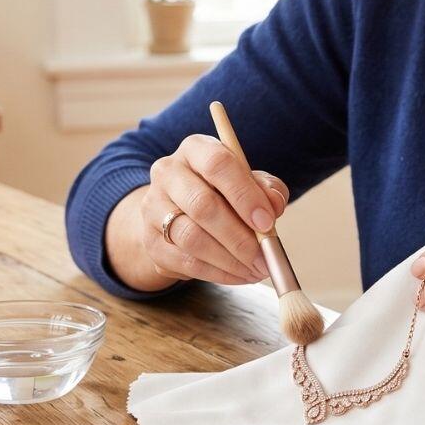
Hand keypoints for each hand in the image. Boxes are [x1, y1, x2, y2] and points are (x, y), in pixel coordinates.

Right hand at [108, 135, 289, 290]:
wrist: (178, 210)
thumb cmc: (221, 192)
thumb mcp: (248, 181)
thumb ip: (266, 189)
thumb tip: (274, 205)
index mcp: (195, 149)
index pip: (217, 164)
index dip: (244, 194)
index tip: (267, 222)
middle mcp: (167, 173)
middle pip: (202, 205)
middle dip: (239, 237)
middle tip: (265, 258)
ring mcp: (153, 207)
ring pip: (192, 238)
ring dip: (230, 260)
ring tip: (256, 270)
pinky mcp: (151, 241)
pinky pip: (186, 262)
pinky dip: (218, 274)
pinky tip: (239, 275)